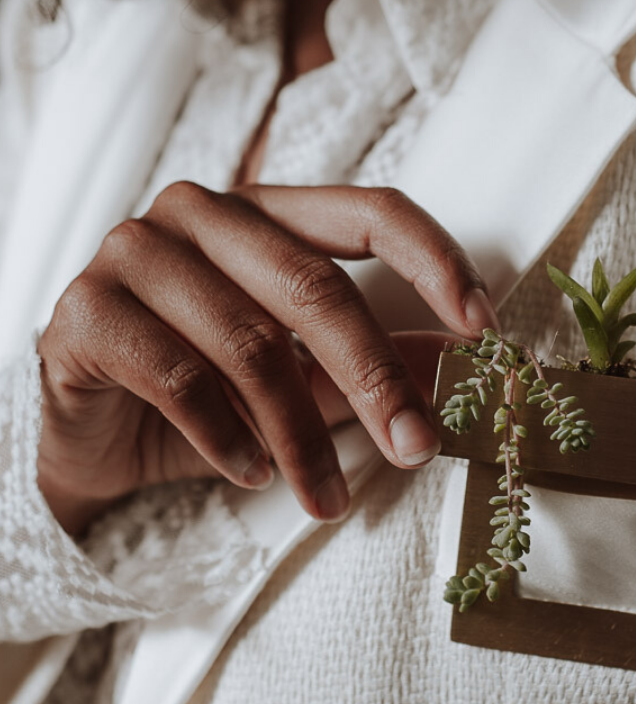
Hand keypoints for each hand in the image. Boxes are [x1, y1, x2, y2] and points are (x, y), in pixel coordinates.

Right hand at [34, 183, 499, 536]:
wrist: (90, 426)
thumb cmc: (208, 382)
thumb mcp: (303, 370)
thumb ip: (373, 357)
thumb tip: (455, 362)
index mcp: (269, 208)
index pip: (371, 210)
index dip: (434, 260)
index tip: (481, 327)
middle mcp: (203, 211)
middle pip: (315, 287)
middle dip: (376, 377)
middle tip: (418, 446)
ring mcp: (137, 251)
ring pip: (250, 344)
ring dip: (301, 434)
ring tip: (329, 495)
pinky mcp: (86, 310)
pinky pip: (179, 378)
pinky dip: (229, 438)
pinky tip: (254, 473)